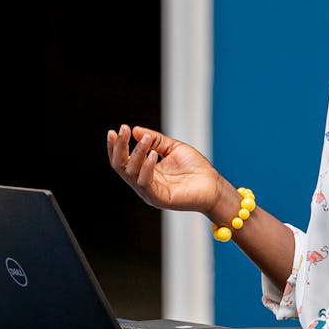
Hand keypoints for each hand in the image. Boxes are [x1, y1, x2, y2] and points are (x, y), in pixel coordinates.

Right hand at [106, 124, 224, 215]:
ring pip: (131, 173)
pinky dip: (147, 167)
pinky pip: (145, 182)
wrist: (213, 185)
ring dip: (136, 153)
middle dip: (119, 147)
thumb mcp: (173, 148)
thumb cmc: (195, 168)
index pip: (122, 160)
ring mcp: (149, 192)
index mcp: (144, 172)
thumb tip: (136, 130)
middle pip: (121, 166)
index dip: (116, 146)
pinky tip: (153, 154)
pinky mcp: (158, 198)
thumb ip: (155, 140)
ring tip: (146, 139)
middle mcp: (143, 183)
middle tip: (122, 129)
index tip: (114, 131)